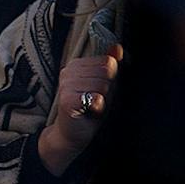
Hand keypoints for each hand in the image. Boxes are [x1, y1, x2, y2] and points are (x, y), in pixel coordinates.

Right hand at [37, 43, 121, 175]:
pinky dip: (98, 107)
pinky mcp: (67, 100)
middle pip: (107, 72)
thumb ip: (110, 66)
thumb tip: (119, 48)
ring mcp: (66, 84)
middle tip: (97, 101)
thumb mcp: (104, 85)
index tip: (100, 91)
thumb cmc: (90, 110)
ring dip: (104, 100)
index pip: (108, 62)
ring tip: (93, 107)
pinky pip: (96, 98)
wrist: (71, 135)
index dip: (111, 80)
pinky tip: (89, 112)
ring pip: (103, 85)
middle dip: (109, 90)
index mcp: (77, 64)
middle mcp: (68, 70)